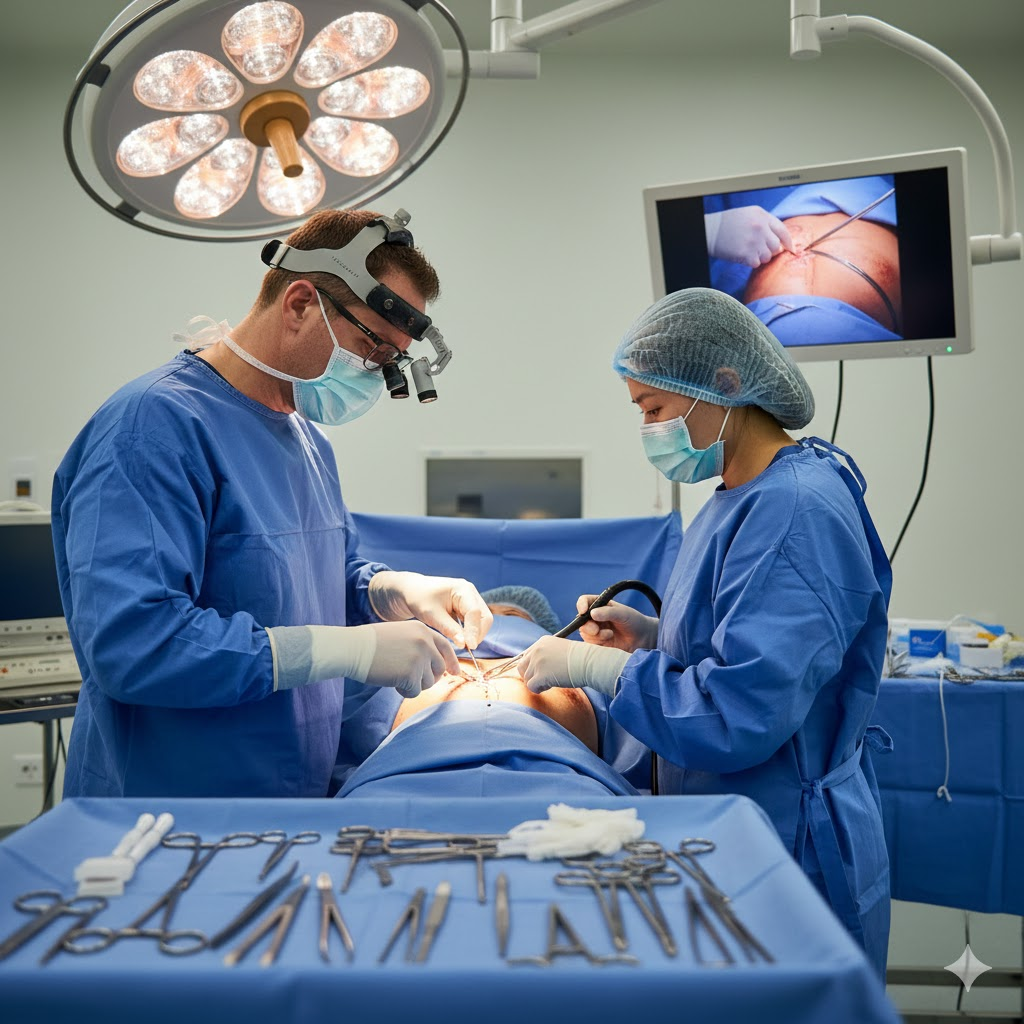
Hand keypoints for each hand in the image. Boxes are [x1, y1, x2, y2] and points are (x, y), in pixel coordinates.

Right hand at [356, 621, 459, 696]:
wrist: (354, 648)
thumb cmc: (372, 643)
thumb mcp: (401, 634)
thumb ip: (420, 644)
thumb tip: (435, 664)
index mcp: (423, 630)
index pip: (445, 647)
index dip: (451, 661)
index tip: (455, 672)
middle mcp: (425, 643)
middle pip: (439, 668)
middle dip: (429, 678)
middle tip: (412, 679)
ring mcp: (420, 658)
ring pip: (428, 683)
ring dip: (413, 684)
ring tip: (394, 674)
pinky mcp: (411, 674)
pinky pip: (415, 692)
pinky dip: (403, 691)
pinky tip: (390, 680)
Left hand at [369, 571, 493, 648]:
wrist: (411, 591)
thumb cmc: (419, 598)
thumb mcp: (431, 614)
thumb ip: (449, 629)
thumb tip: (465, 644)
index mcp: (463, 589)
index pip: (475, 612)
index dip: (474, 630)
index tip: (470, 646)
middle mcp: (471, 593)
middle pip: (484, 617)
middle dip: (477, 633)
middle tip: (466, 648)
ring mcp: (470, 600)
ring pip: (481, 621)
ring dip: (474, 634)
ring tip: (462, 644)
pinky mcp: (466, 608)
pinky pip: (474, 623)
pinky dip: (470, 632)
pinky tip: (460, 639)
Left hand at [519, 635, 628, 696]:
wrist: (590, 662)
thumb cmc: (581, 659)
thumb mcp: (560, 650)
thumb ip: (546, 656)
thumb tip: (537, 670)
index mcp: (542, 642)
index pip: (526, 656)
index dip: (532, 667)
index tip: (543, 672)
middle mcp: (537, 650)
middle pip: (522, 667)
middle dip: (531, 676)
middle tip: (544, 680)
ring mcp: (537, 662)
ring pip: (526, 678)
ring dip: (537, 683)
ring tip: (551, 682)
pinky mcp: (540, 675)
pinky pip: (531, 687)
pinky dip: (539, 689)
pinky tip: (550, 686)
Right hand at [577, 595, 657, 652]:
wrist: (643, 639)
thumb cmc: (634, 621)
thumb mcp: (622, 614)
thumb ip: (607, 613)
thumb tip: (591, 613)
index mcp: (600, 604)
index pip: (584, 601)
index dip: (581, 605)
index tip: (583, 612)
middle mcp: (596, 616)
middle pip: (581, 620)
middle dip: (587, 626)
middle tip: (596, 630)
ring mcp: (596, 629)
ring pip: (584, 632)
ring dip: (595, 635)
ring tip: (610, 634)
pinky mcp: (598, 642)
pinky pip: (589, 642)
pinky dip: (597, 642)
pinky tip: (609, 640)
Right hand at [705, 207, 793, 266]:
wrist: (711, 231)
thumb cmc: (729, 223)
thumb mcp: (750, 214)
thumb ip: (766, 222)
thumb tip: (781, 239)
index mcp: (762, 216)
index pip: (782, 231)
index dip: (788, 242)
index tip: (790, 249)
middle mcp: (760, 227)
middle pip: (776, 246)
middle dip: (770, 250)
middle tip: (759, 249)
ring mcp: (753, 241)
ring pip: (767, 257)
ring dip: (760, 257)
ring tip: (749, 251)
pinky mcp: (746, 254)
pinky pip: (756, 263)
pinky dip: (751, 262)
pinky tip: (742, 255)